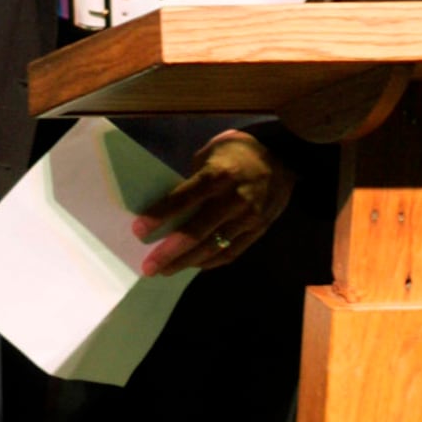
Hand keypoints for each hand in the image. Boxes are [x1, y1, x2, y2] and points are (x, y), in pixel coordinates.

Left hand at [134, 131, 294, 275]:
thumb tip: (169, 208)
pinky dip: (209, 262)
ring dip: (186, 262)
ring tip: (165, 270)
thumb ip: (192, 180)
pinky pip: (231, 252)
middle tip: (148, 266)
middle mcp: (234, 199)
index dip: (160, 215)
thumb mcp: (210, 154)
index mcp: (218, 175)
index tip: (138, 231)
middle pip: (197, 232)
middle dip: (170, 252)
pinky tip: (193, 265)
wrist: (283, 156)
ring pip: (213, 248)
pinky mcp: (258, 230)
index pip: (184, 198)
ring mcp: (248, 218)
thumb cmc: (237, 152)